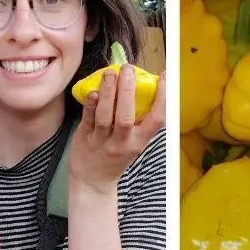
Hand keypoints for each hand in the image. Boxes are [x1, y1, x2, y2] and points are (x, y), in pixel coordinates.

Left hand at [68, 63, 165, 192]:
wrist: (93, 181)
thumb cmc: (115, 156)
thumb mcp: (134, 143)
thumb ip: (139, 121)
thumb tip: (141, 85)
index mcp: (140, 142)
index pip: (156, 119)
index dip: (162, 98)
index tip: (164, 77)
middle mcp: (123, 143)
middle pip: (127, 116)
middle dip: (128, 90)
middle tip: (129, 69)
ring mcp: (103, 141)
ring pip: (106, 116)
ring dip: (109, 93)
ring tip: (110, 73)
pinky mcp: (85, 138)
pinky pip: (88, 119)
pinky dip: (91, 105)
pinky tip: (93, 91)